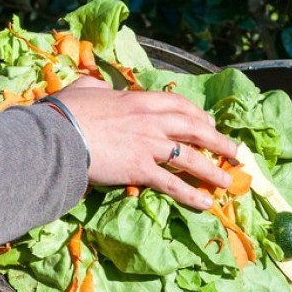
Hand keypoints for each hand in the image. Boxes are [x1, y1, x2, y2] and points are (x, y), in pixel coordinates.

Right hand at [51, 83, 237, 209]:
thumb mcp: (85, 90)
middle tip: (234, 151)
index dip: (197, 115)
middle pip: (194, 129)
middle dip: (217, 141)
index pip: (178, 104)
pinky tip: (206, 203)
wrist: (57, 136)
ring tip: (227, 181)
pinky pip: (172, 184)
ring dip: (212, 170)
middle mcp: (151, 121)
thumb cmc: (65, 112)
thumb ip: (98, 87)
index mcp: (139, 100)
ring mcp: (148, 146)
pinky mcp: (141, 170)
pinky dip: (191, 194)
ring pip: (190, 158)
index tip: (209, 123)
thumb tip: (100, 87)